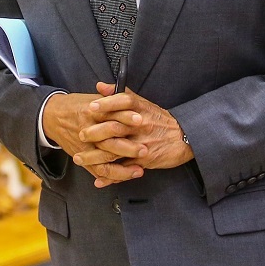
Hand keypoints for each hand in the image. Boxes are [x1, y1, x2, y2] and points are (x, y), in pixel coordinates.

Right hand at [41, 92, 145, 186]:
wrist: (51, 117)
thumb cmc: (76, 106)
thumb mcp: (92, 99)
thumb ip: (111, 99)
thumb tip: (132, 100)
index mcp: (92, 112)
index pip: (111, 114)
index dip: (126, 117)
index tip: (140, 119)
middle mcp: (88, 130)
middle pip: (109, 140)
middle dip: (128, 147)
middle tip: (145, 150)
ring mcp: (84, 146)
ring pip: (104, 159)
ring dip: (123, 167)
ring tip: (139, 169)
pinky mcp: (81, 157)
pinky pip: (97, 170)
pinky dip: (111, 176)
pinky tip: (125, 177)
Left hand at [73, 82, 193, 185]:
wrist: (184, 138)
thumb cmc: (159, 120)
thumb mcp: (142, 103)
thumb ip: (120, 94)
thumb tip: (100, 86)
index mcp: (140, 109)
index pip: (123, 101)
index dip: (106, 104)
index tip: (90, 107)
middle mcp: (141, 124)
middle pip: (115, 127)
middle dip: (95, 133)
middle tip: (80, 134)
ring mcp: (142, 143)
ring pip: (115, 150)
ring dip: (95, 156)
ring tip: (80, 158)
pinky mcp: (144, 160)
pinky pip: (124, 169)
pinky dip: (111, 176)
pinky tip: (97, 179)